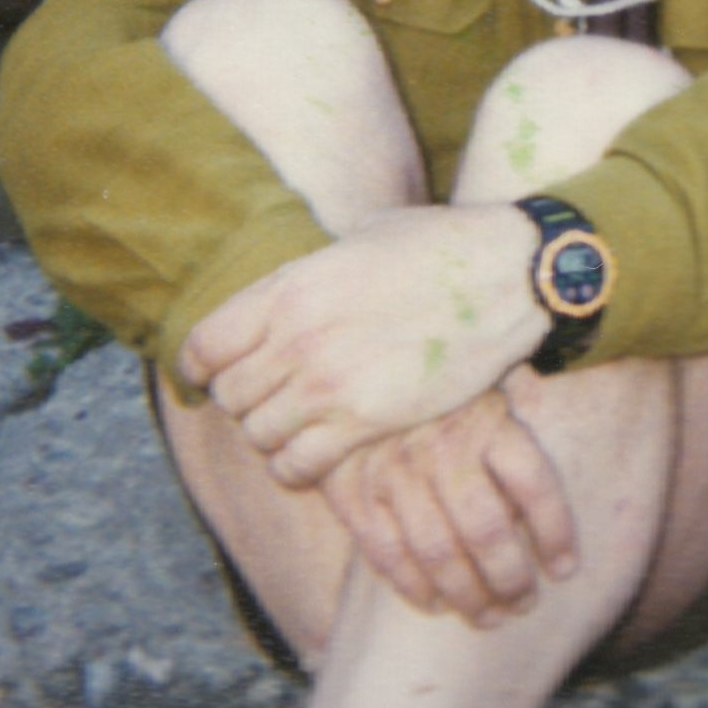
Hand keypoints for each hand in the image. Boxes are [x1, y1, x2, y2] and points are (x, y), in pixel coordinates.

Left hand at [177, 204, 549, 487]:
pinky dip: (296, 468)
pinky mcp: (367, 423)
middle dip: (242, 400)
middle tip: (268, 397)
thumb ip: (311, 274)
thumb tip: (285, 290)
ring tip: (294, 425)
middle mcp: (298, 339)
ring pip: (258, 435)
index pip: (203, 345)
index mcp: (290, 287)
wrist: (507, 275)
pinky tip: (313, 455)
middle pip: (230, 395)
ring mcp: (330, 385)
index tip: (210, 373)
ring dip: (270, 435)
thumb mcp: (358, 239)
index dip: (199, 365)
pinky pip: (298, 466)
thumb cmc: (439, 247)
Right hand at [319, 371, 578, 625]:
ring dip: (467, 595)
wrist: (353, 360)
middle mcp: (442, 443)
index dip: (556, 534)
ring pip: (437, 551)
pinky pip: (385, 551)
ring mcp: (393, 468)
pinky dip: (411, 586)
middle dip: (510, 578)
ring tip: (489, 616)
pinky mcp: (353, 489)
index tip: (565, 569)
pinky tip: (435, 604)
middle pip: (486, 530)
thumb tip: (561, 426)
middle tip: (524, 604)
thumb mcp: (491, 373)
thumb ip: (526, 400)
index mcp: (487, 414)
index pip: (534, 484)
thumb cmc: (443, 378)